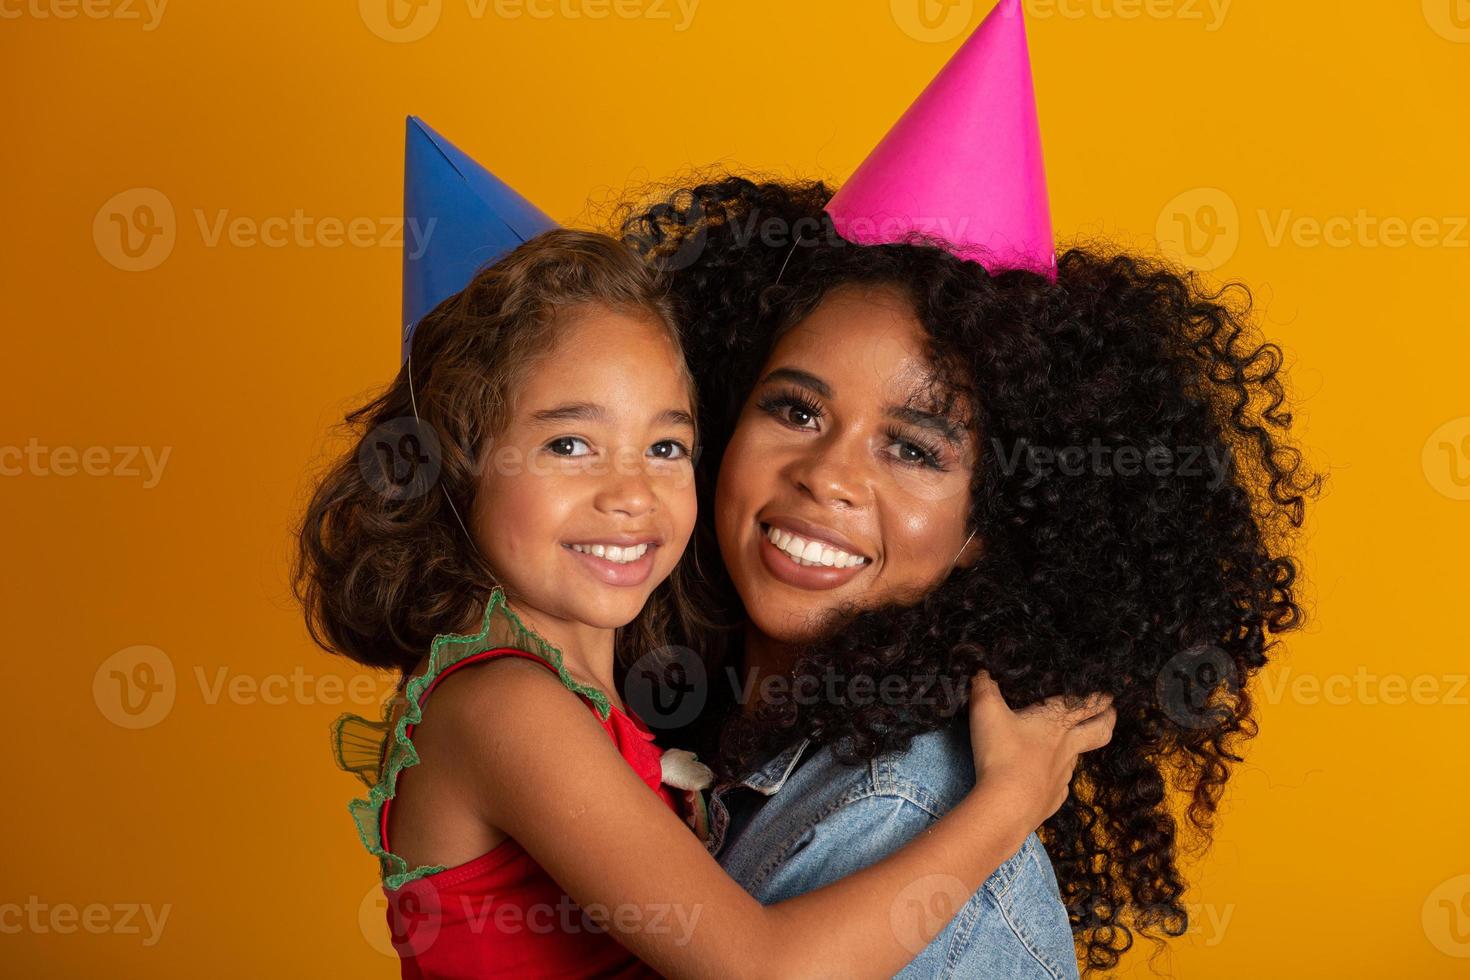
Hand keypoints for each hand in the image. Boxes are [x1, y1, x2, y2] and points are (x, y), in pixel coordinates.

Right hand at [966, 671, 1115, 830]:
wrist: (1008, 805)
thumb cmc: (1002, 753)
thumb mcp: (987, 712)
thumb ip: (984, 688)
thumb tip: (981, 672)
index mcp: (1057, 721)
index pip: (1089, 704)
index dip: (1101, 696)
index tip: (1109, 691)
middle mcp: (1067, 746)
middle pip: (1100, 731)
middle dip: (1108, 718)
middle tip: (1111, 711)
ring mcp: (1063, 774)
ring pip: (1079, 757)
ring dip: (1079, 748)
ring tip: (1069, 744)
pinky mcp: (1054, 797)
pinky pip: (1061, 783)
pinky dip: (1058, 777)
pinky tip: (1046, 777)